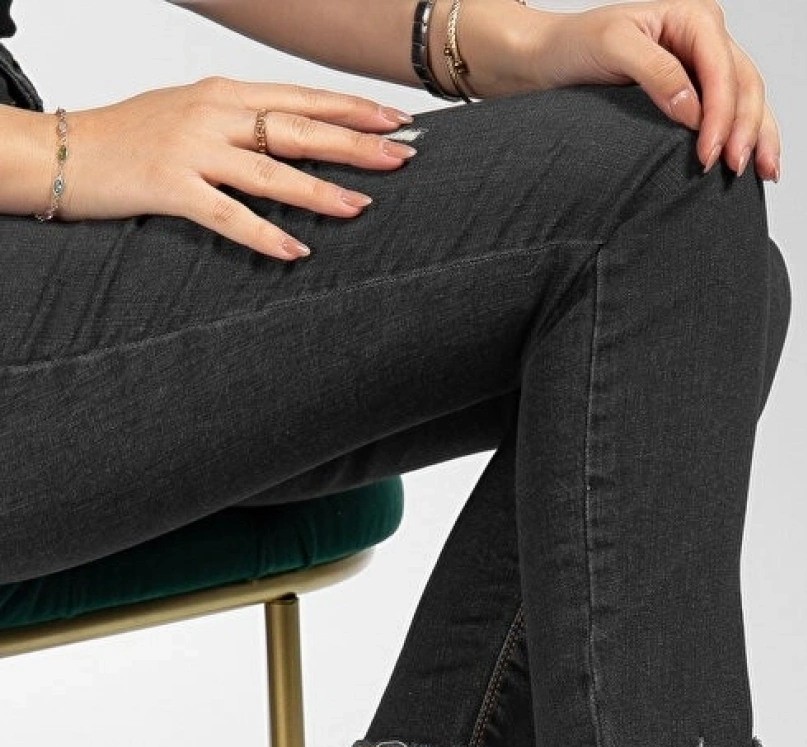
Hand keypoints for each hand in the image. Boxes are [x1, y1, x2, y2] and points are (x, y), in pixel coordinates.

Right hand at [57, 76, 418, 259]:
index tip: (396, 120)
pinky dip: (264, 235)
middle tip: (401, 157)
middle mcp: (213, 116)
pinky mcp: (170, 188)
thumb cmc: (130, 138)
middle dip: (354, 143)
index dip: (351, 108)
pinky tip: (295, 252)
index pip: (301, 98)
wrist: (64, 151)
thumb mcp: (191, 114)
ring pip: (270, 171)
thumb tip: (292, 134)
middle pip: (297, 128)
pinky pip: (227, 215)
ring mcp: (192, 151)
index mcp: (222, 94)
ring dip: (319, 190)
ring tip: (362, 207)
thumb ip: (240, 123)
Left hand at [529, 1, 780, 179]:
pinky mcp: (697, 90)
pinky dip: (750, 136)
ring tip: (762, 173)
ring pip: (749, 98)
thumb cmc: (576, 45)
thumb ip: (656, 72)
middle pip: (744, 83)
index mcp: (692, 17)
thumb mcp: (613, 47)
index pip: (721, 68)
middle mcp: (704, 37)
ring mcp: (704, 64)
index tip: (708, 154)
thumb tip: (693, 110)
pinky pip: (734, 112)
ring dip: (759, 136)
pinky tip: (759, 162)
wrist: (551, 59)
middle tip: (734, 169)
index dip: (721, 114)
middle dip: (746, 128)